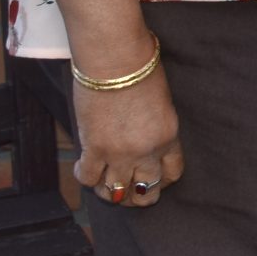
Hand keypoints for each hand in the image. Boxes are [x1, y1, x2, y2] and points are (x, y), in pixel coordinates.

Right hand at [70, 55, 183, 209]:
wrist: (115, 59)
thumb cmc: (141, 70)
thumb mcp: (161, 101)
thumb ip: (155, 127)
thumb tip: (143, 142)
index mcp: (169, 137)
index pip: (172, 173)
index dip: (162, 181)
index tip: (153, 179)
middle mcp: (147, 151)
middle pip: (145, 191)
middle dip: (137, 196)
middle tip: (128, 190)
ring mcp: (120, 152)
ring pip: (116, 192)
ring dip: (110, 191)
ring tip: (105, 183)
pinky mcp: (94, 148)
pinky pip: (89, 178)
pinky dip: (86, 177)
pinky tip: (84, 166)